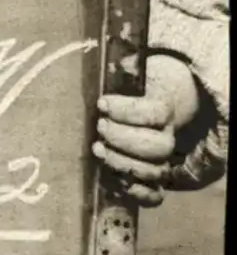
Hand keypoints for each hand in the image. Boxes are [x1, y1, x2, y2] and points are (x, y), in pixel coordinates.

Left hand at [93, 54, 199, 207]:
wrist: (147, 108)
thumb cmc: (126, 91)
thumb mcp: (123, 78)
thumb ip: (113, 75)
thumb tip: (87, 58)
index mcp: (163, 109)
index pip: (153, 112)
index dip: (127, 109)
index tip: (102, 103)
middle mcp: (167, 137)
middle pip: (156, 146)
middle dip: (123, 138)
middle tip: (99, 127)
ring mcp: (162, 160)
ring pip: (154, 170)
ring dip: (122, 162)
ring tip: (98, 149)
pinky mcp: (154, 181)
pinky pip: (155, 196)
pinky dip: (138, 193)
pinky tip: (116, 183)